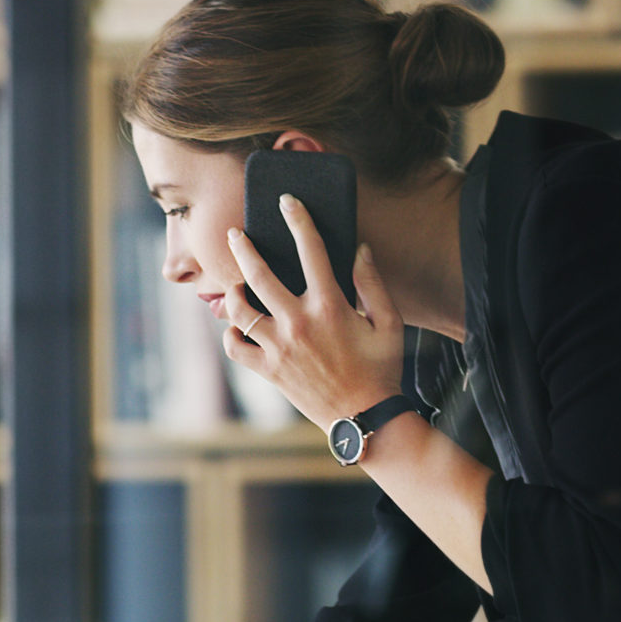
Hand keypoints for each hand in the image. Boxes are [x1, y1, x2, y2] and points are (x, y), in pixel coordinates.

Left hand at [222, 196, 403, 427]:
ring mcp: (279, 348)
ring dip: (233, 293)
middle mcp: (299, 323)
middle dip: (244, 249)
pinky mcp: (269, 371)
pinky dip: (231, 335)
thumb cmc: (381, 369)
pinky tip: (238, 326)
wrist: (366, 419)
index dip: (298, 220)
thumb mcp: (389, 323)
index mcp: (330, 306)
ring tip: (235, 285)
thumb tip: (360, 249)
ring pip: (240, 311)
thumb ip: (373, 284)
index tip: (288, 202)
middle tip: (235, 234)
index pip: (311, 251)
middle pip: (259, 275)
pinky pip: (236, 348)